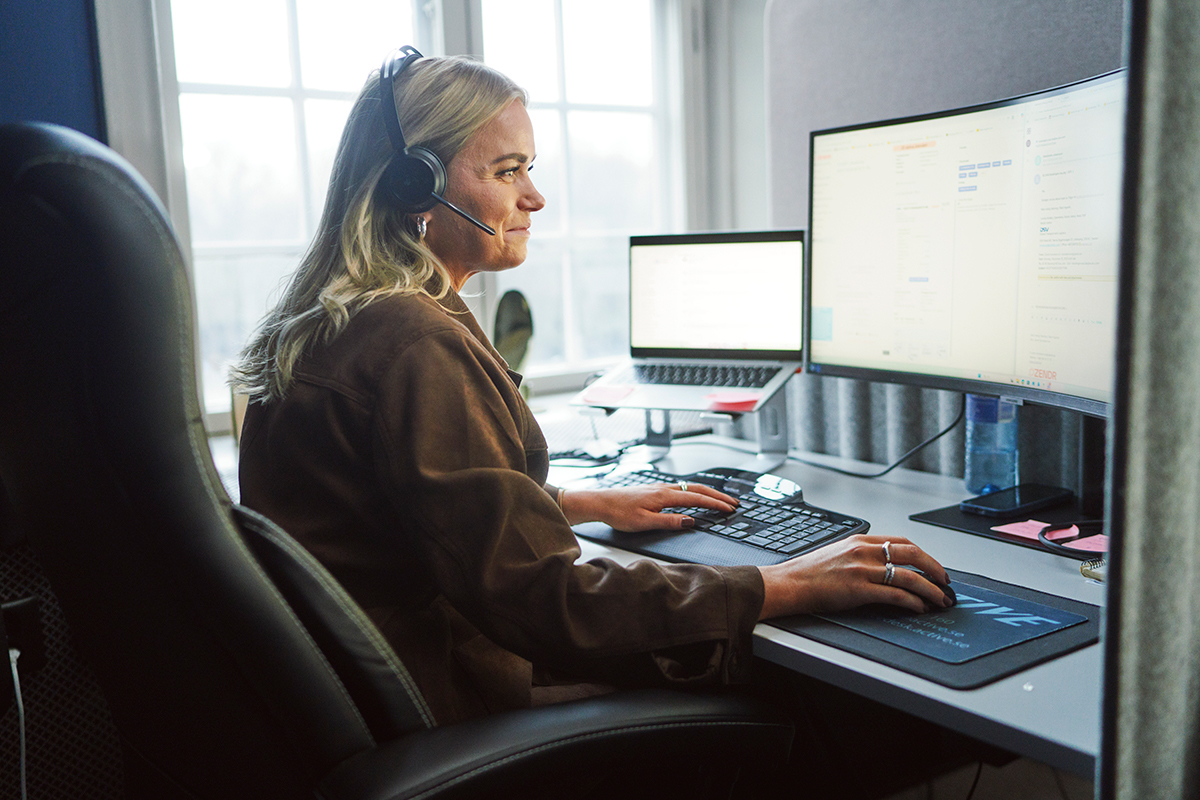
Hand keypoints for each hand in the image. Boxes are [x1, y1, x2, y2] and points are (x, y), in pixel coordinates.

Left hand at [559, 482, 737, 531]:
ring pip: (689, 487)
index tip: (729, 509)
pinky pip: (681, 488)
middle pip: (697, 489)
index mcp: (664, 496)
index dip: (715, 504)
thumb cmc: (618, 513)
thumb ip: (669, 522)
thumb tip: (691, 521)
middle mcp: (664, 489)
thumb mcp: (644, 523)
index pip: (696, 498)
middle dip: (717, 495)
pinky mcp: (654, 490)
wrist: (600, 503)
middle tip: (733, 502)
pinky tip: (695, 496)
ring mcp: (659, 488)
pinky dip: (695, 491)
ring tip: (720, 499)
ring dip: (707, 492)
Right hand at [757, 534, 951, 619]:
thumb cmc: (808, 573)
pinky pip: (895, 595)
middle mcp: (863, 551)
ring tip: (940, 600)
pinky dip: (912, 602)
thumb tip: (884, 568)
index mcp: (859, 540)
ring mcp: (861, 570)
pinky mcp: (858, 590)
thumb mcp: (837, 553)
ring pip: (908, 575)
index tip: (933, 566)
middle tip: (946, 581)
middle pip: (912, 554)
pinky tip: (919, 608)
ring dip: (930, 589)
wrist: (788, 583)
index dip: (923, 554)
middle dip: (935, 568)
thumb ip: (861, 556)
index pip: (901, 542)